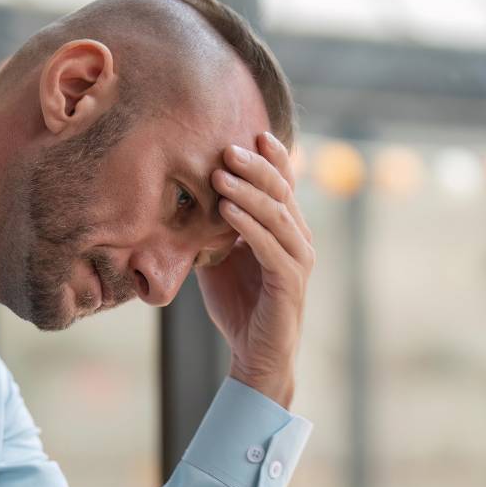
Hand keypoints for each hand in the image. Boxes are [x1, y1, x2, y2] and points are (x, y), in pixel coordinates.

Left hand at [199, 131, 314, 408]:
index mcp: (287, 229)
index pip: (284, 184)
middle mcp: (299, 239)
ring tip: (220, 174)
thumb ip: (214, 227)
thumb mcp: (220, 256)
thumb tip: (185, 196)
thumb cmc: (238, 304)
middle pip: (281, 192)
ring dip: (248, 191)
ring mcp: (298, 260)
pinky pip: (269, 246)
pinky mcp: (289, 282)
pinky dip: (247, 226)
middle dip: (255, 167)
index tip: (251, 132)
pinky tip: (226, 210)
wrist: (255, 354)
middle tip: (227, 147)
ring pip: (276, 215)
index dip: (273, 157)